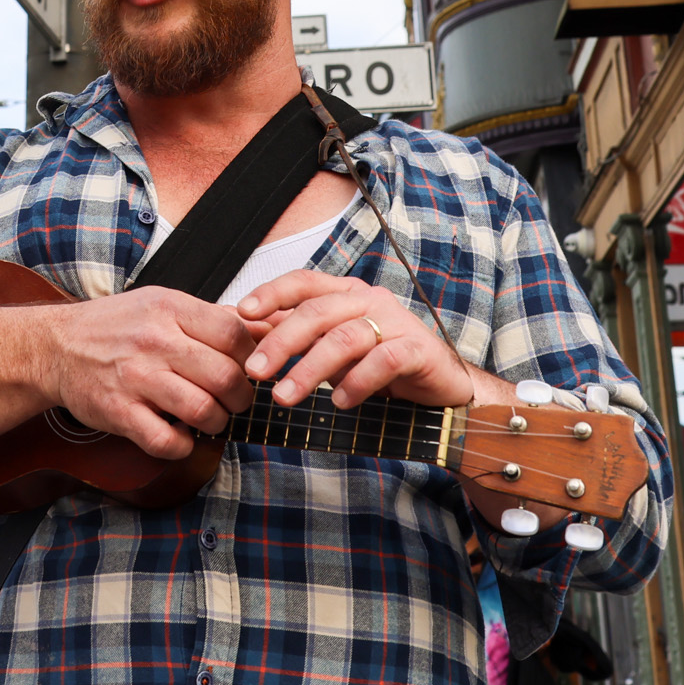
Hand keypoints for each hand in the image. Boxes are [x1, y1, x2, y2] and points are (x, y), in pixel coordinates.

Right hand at [30, 287, 257, 458]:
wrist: (57, 346)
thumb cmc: (117, 326)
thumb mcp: (164, 305)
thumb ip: (215, 318)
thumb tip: (271, 328)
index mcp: (169, 309)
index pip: (233, 333)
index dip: (253, 357)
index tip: (251, 369)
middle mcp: (154, 341)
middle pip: (225, 376)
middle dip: (241, 397)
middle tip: (235, 401)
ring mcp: (135, 378)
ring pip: (202, 410)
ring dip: (217, 422)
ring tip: (211, 417)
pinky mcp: (119, 412)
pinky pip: (167, 441)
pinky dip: (183, 445)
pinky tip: (180, 434)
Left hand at [235, 269, 484, 410]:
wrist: (441, 387)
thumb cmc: (380, 365)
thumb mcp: (333, 351)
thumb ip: (299, 340)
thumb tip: (247, 335)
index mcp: (347, 294)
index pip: (304, 282)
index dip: (272, 293)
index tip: (242, 312)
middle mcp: (369, 300)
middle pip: (317, 312)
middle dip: (281, 342)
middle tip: (255, 372)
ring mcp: (396, 322)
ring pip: (345, 338)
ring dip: (310, 369)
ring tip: (285, 397)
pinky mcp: (418, 349)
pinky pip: (383, 360)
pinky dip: (358, 382)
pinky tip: (340, 402)